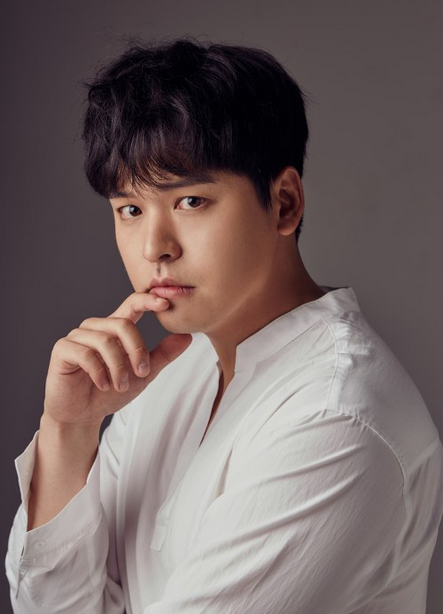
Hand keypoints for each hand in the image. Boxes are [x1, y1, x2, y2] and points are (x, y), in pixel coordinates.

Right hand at [43, 292, 191, 426]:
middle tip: (142, 373)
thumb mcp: (143, 374)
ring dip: (118, 366)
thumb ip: (163, 355)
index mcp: (114, 328)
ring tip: (120, 386)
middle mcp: (95, 327)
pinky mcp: (63, 350)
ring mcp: (77, 337)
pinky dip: (99, 372)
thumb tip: (187, 336)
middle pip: (123, 324)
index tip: (165, 304)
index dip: (147, 300)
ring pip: (105, 340)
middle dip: (137, 350)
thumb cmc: (110, 391)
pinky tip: (104, 385)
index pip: (132, 305)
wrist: (82, 415)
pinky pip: (85, 354)